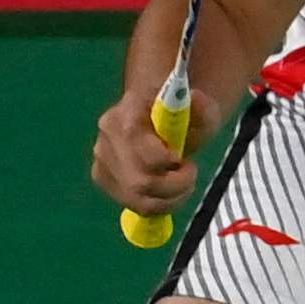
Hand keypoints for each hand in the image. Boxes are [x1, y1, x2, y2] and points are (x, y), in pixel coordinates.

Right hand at [92, 86, 202, 217]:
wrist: (156, 117)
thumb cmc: (180, 115)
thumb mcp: (200, 107)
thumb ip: (202, 106)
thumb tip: (196, 98)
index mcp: (124, 115)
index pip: (137, 147)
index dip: (165, 160)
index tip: (184, 158)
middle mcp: (106, 140)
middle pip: (138, 182)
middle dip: (173, 185)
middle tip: (190, 172)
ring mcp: (102, 163)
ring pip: (136, 199)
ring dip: (170, 198)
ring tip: (184, 183)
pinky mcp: (104, 181)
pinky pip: (133, 205)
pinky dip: (160, 205)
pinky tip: (172, 192)